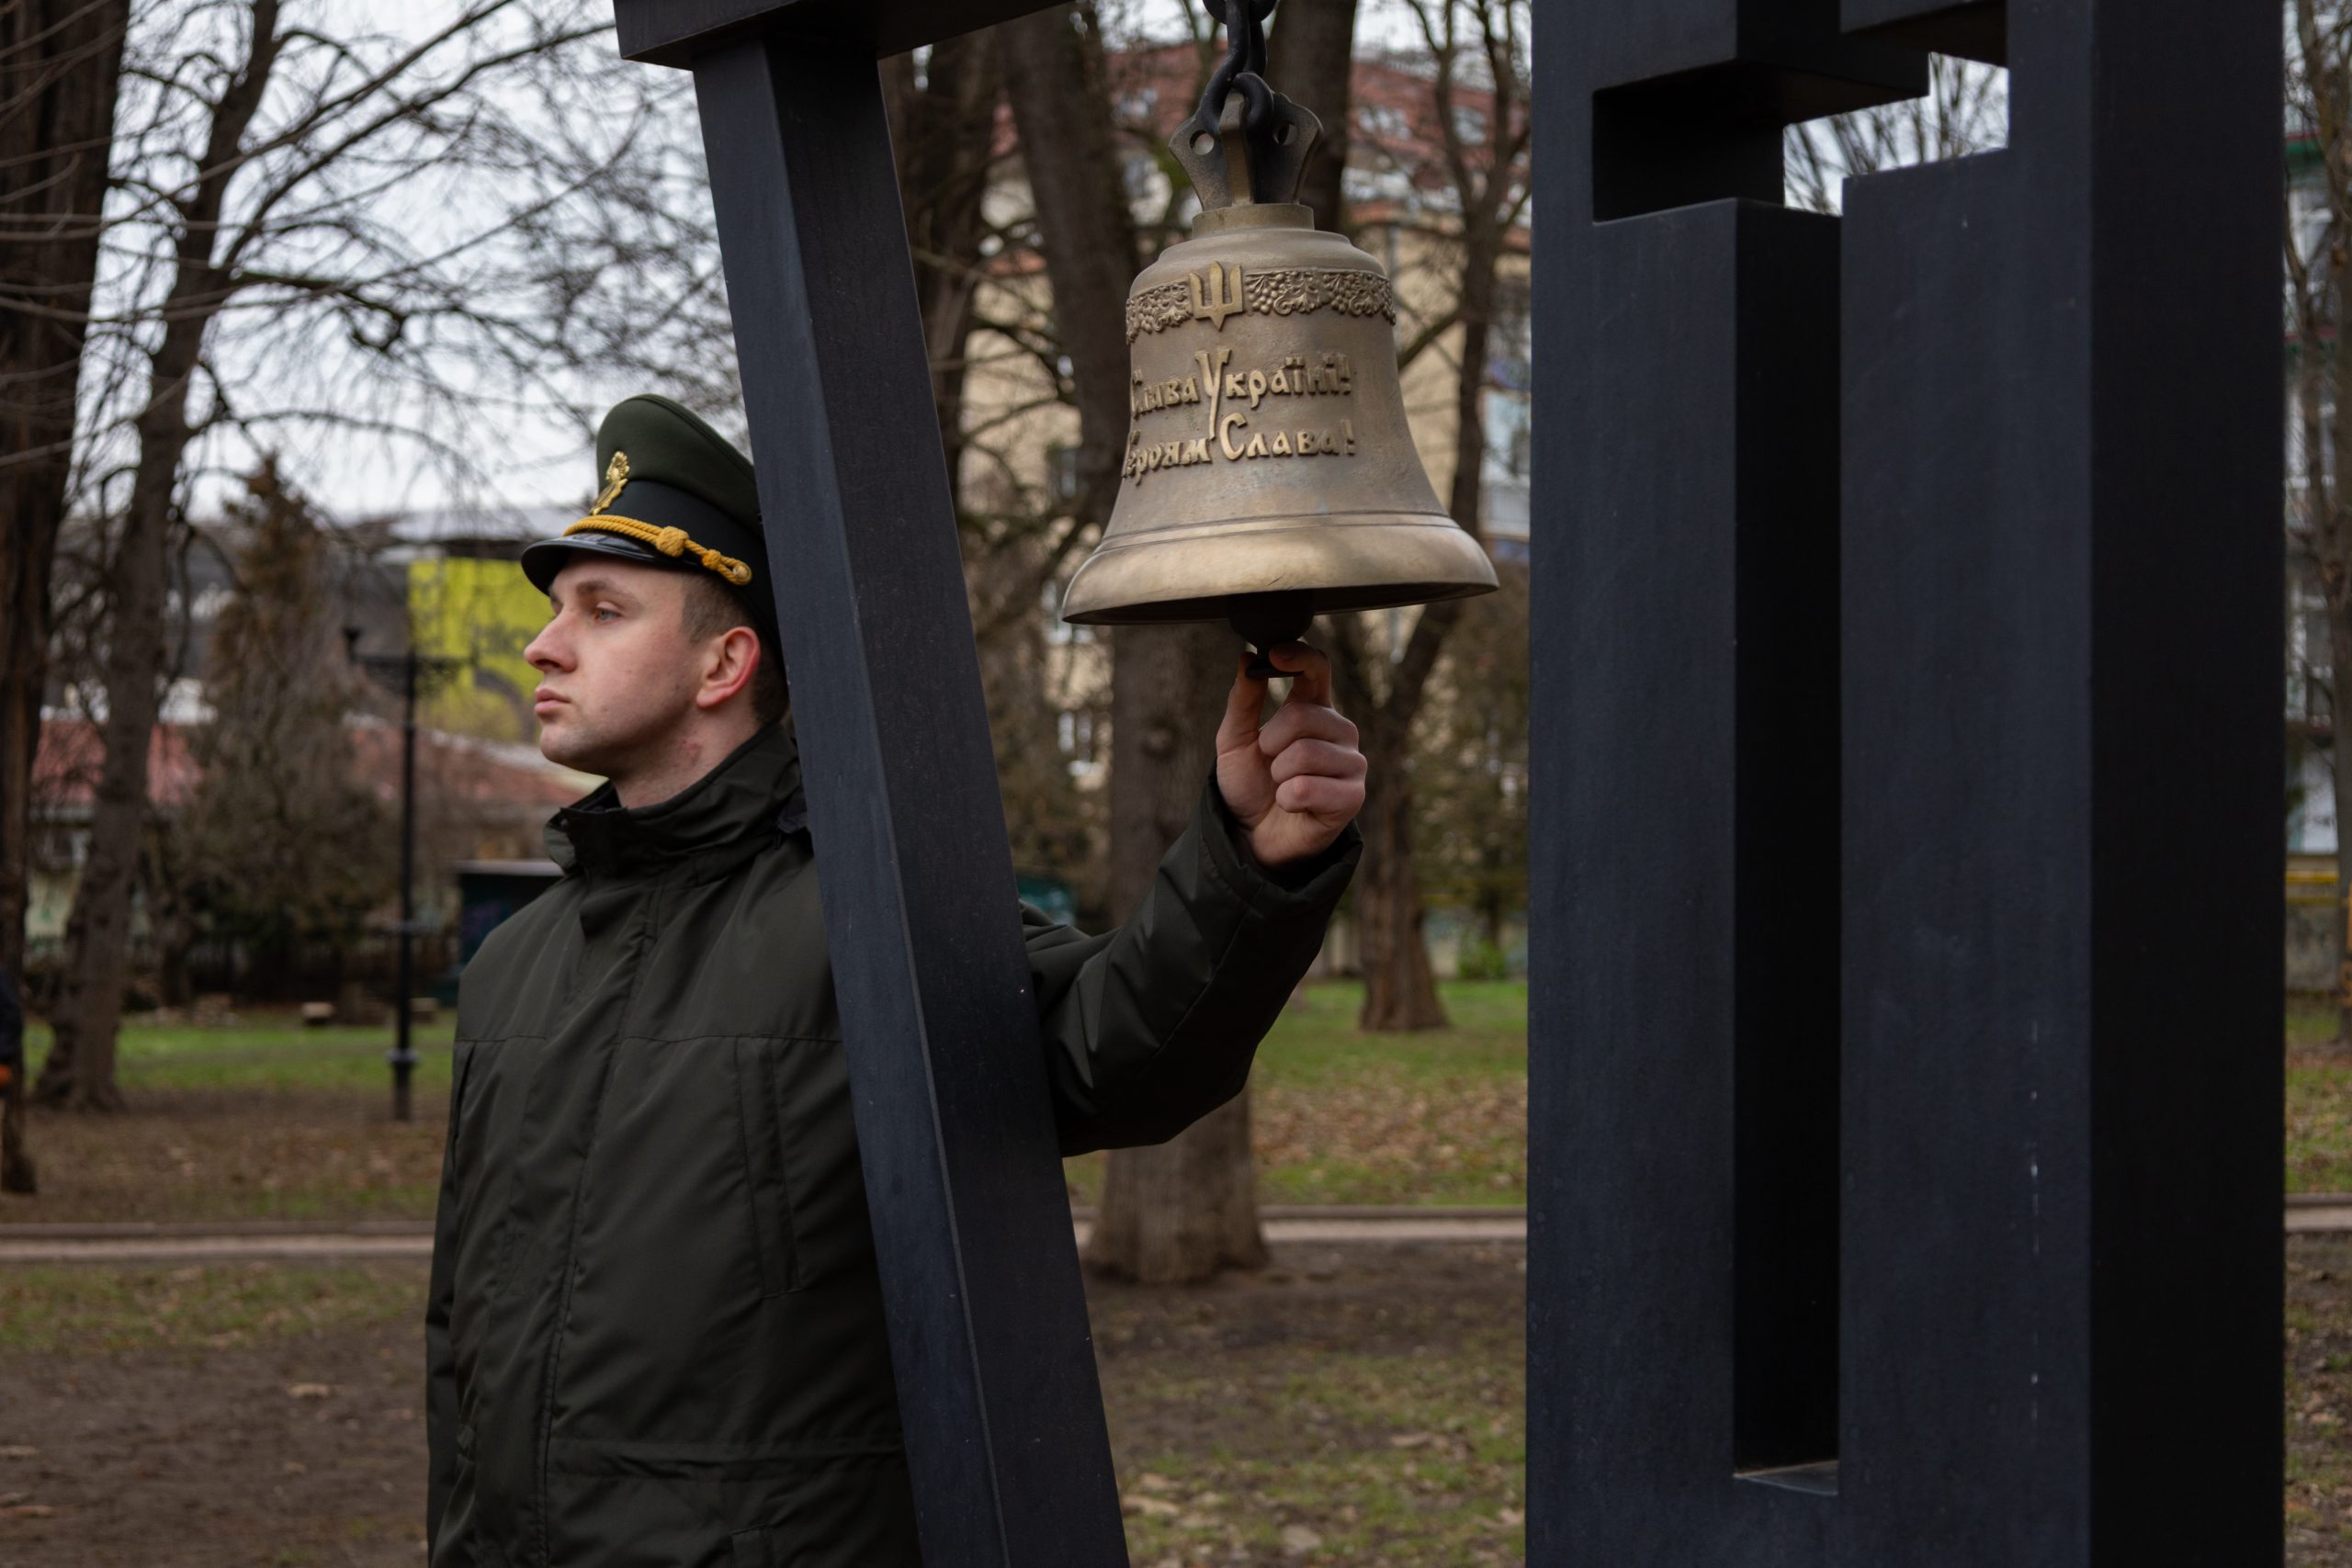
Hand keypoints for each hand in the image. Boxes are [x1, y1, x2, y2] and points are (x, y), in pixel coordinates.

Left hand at [1215, 643, 1365, 867]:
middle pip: (1304, 715)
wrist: (1252, 835)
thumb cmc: (1249, 785)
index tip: (1274, 655)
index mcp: (1314, 709)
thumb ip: (1242, 701)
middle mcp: (1340, 731)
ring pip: (1305, 753)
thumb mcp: (1234, 741)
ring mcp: (1352, 763)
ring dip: (1278, 774)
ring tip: (1281, 785)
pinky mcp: (1353, 796)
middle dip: (1271, 741)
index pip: (1318, 669)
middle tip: (1269, 762)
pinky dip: (1287, 799)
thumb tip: (1246, 657)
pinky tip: (1292, 805)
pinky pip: (1308, 788)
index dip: (1299, 657)